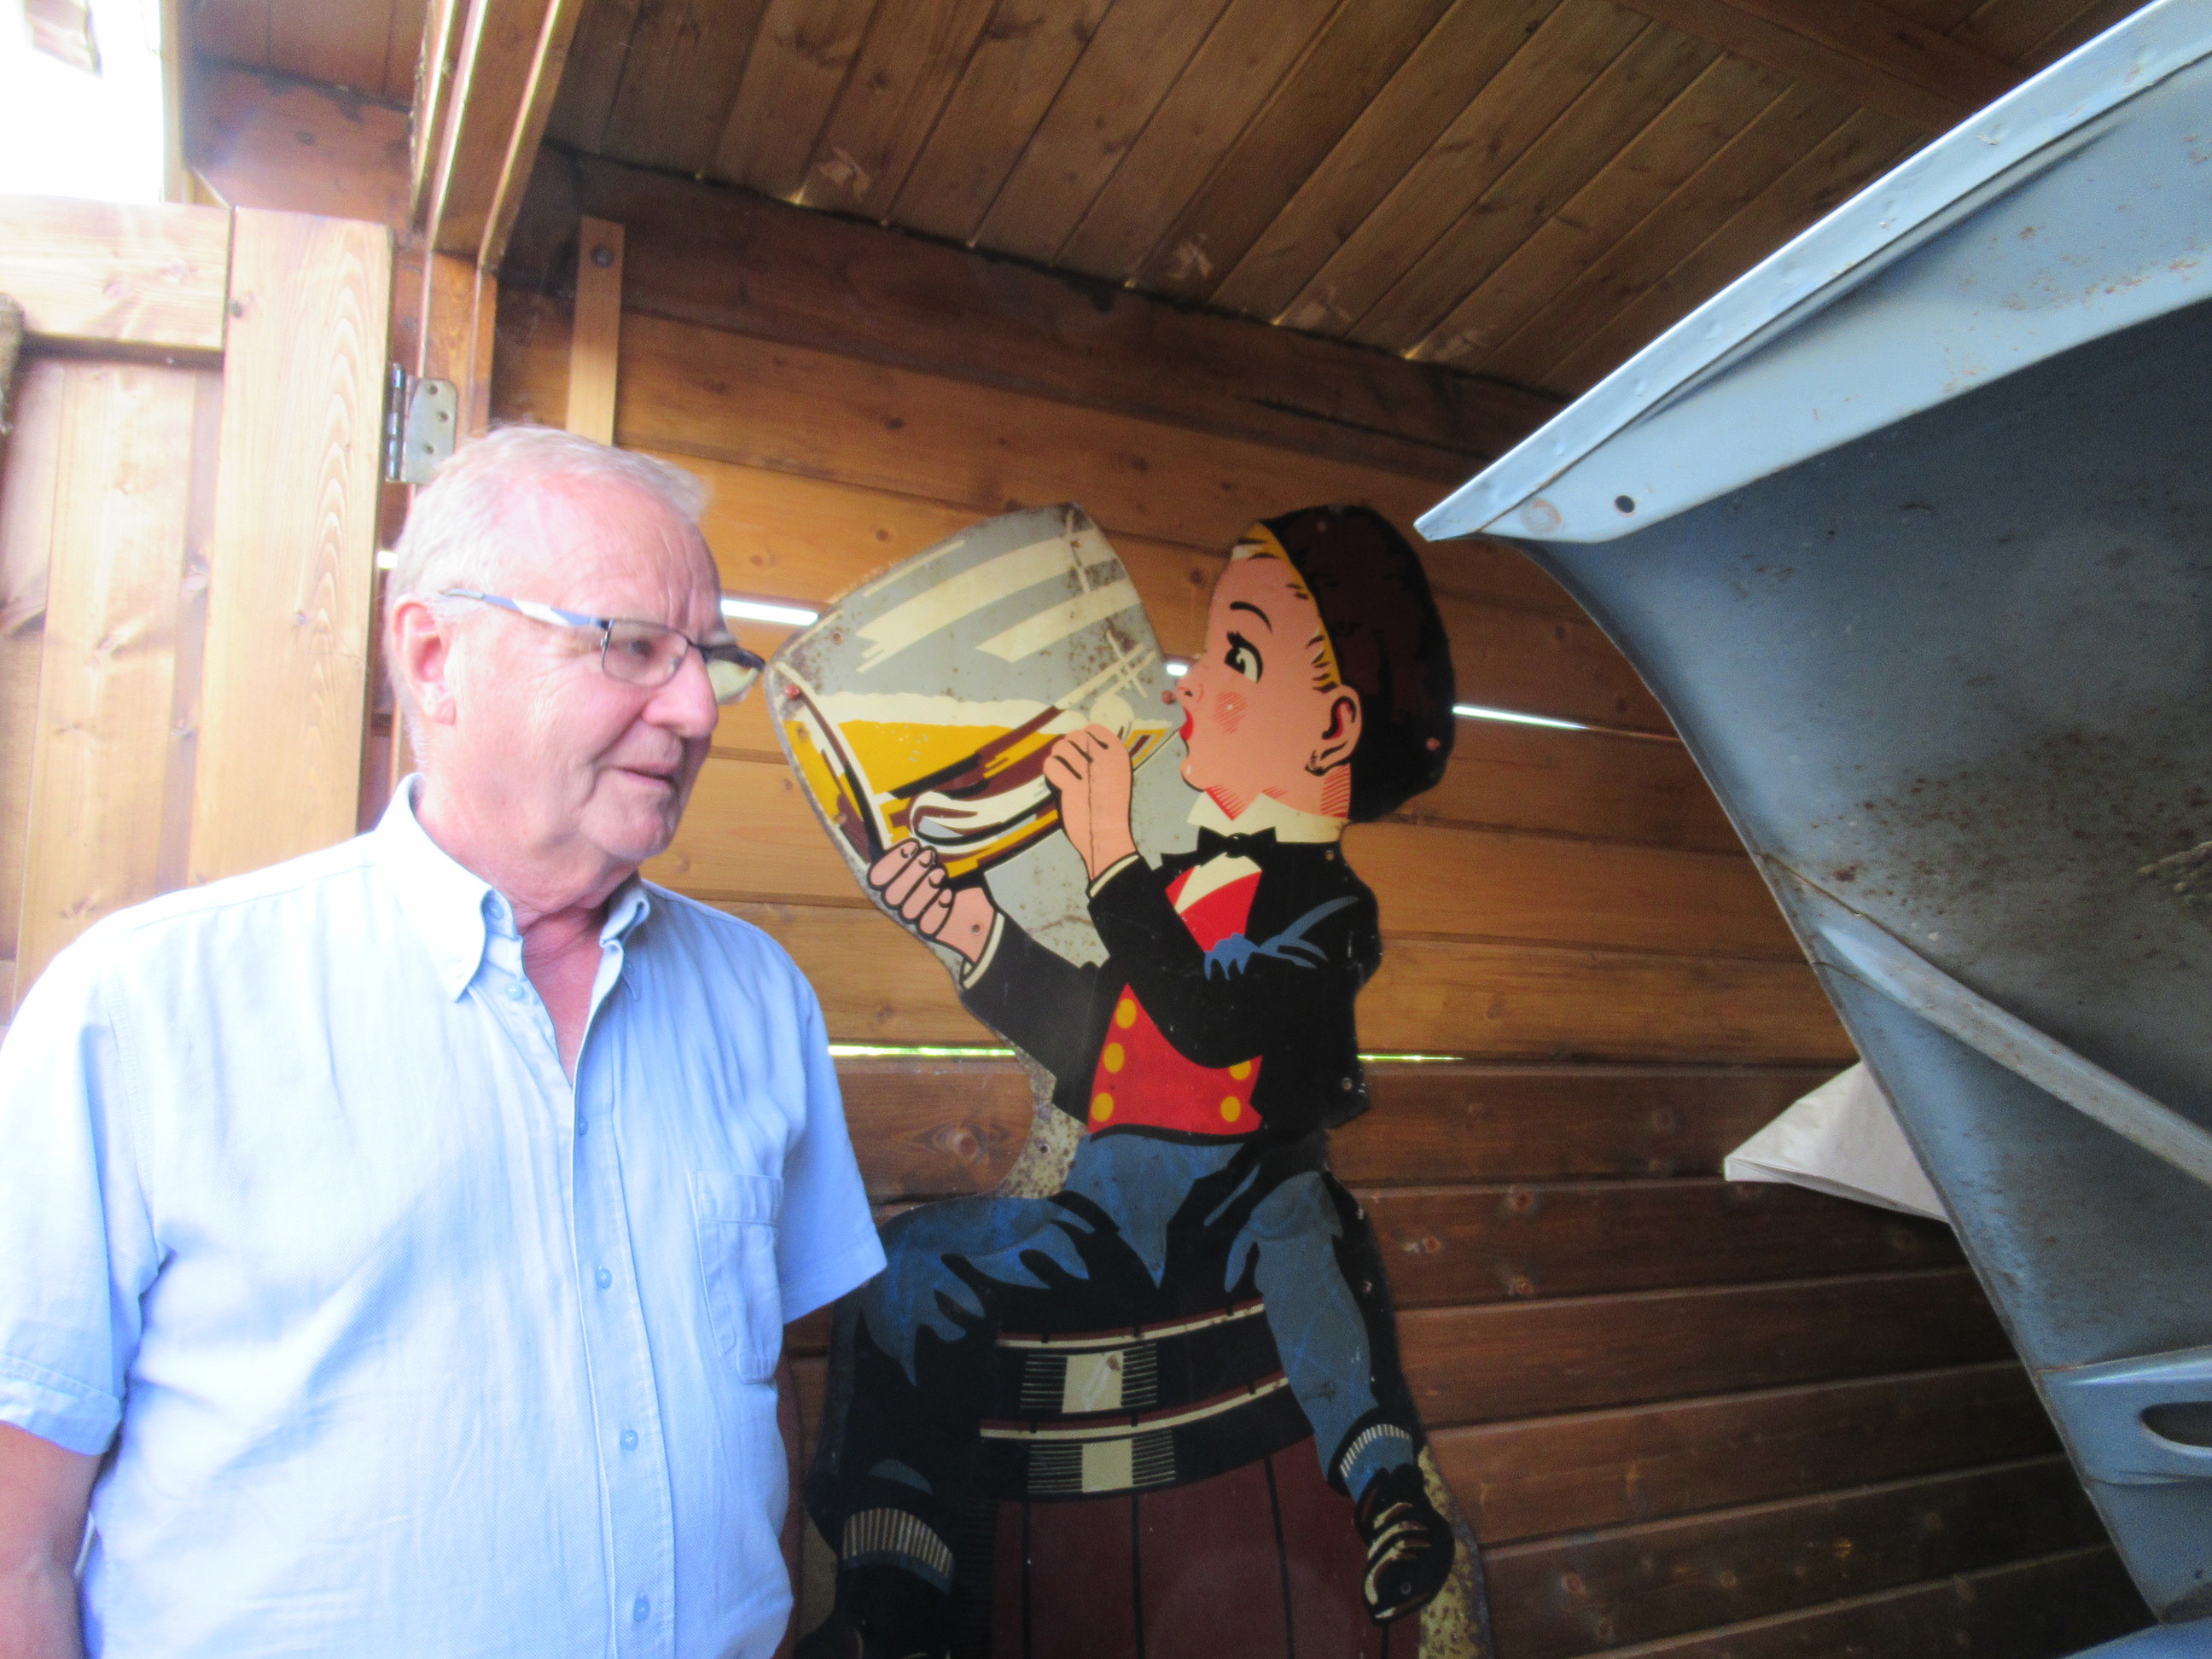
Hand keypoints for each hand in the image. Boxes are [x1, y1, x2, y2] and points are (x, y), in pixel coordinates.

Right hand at [866, 841, 997, 964]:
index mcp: (894, 881)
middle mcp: (899, 903)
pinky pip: (926, 924)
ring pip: (907, 910)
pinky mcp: (929, 932)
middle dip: (909, 873)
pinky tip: (948, 895)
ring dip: (923, 889)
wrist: (978, 910)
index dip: (891, 861)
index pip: (877, 876)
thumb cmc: (956, 878)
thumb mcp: (943, 859)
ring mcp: (913, 919)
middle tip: (928, 856)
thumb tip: (924, 817)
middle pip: (891, 894)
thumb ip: (928, 845)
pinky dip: (937, 909)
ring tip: (940, 873)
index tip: (911, 845)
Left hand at [1042, 724, 1137, 883]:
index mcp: (1118, 755)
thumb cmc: (1108, 806)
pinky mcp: (1071, 786)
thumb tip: (1079, 741)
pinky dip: (1051, 773)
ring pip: (1060, 747)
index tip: (1082, 754)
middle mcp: (1105, 759)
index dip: (1083, 738)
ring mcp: (1088, 771)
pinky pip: (1051, 764)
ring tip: (1063, 774)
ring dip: (1058, 759)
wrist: (1107, 835)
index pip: (1093, 729)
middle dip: (1067, 748)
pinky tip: (1059, 783)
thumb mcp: (1115, 775)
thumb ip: (1102, 757)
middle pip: (1074, 735)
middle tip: (1069, 765)